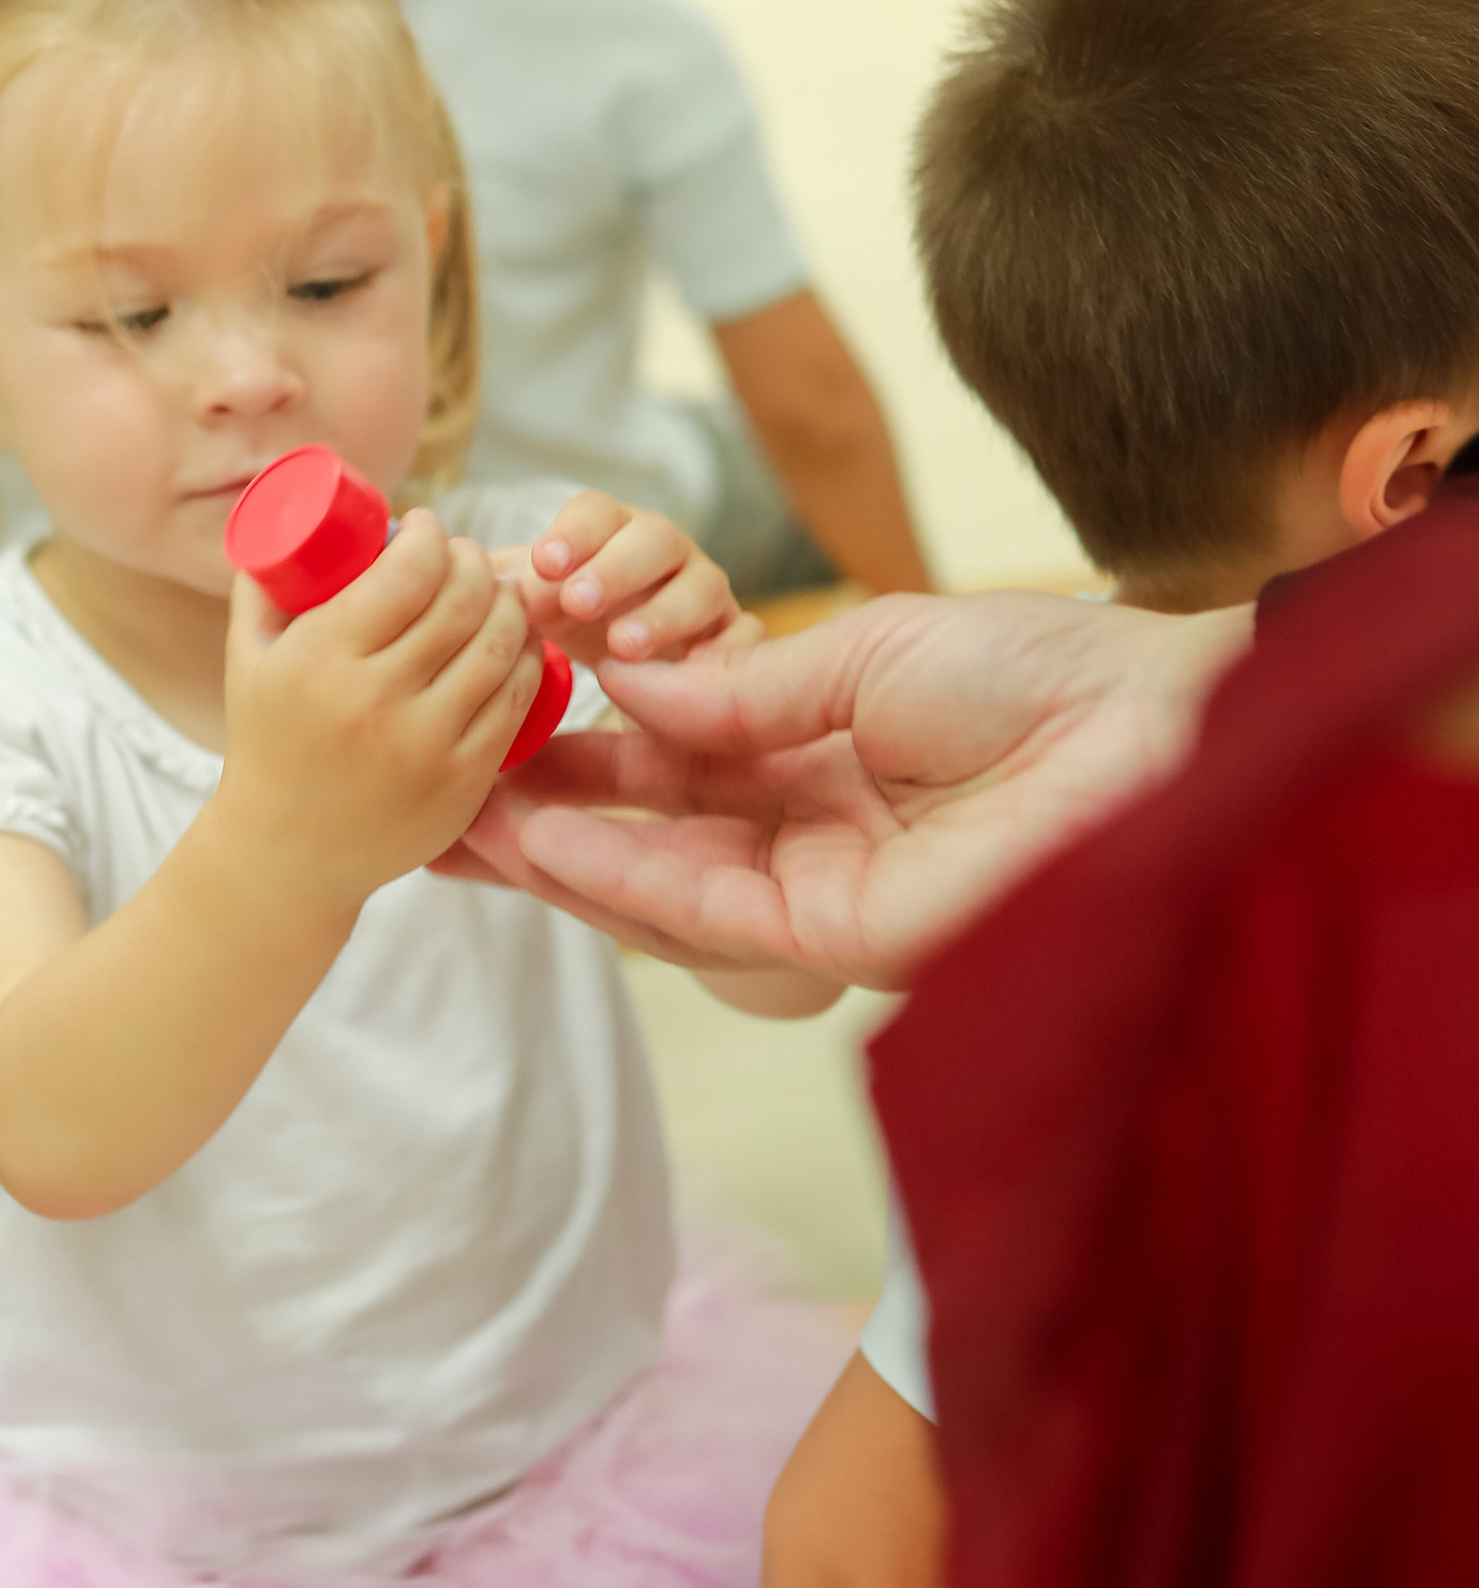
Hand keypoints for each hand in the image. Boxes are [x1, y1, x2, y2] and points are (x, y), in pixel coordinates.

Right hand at [219, 508, 540, 914]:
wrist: (287, 855)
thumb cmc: (267, 745)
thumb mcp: (246, 661)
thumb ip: (263, 587)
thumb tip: (289, 517)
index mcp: (322, 660)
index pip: (409, 571)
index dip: (432, 536)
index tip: (427, 528)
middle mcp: (378, 699)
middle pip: (463, 599)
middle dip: (473, 561)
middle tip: (463, 557)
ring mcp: (428, 743)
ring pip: (500, 643)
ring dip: (507, 603)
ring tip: (494, 592)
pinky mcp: (464, 779)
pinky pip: (514, 698)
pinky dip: (523, 658)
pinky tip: (513, 642)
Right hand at [456, 590, 1248, 990]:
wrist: (1158, 723)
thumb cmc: (1044, 670)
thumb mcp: (862, 650)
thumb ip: (735, 687)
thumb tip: (621, 688)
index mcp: (820, 755)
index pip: (668, 762)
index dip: (574, 748)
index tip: (485, 719)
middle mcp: (810, 831)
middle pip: (643, 832)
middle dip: (533, 812)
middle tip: (428, 785)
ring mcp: (821, 888)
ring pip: (655, 880)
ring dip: (549, 849)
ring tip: (449, 810)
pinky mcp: (841, 936)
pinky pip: (706, 906)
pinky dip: (619, 870)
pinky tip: (538, 830)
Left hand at [500, 488, 758, 669]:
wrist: (632, 660)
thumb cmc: (570, 618)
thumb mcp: (530, 600)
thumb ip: (493, 585)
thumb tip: (439, 567)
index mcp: (611, 532)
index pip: (598, 512)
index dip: (575, 533)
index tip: (544, 564)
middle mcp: (666, 554)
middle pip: (654, 540)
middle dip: (617, 568)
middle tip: (577, 602)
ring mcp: (705, 593)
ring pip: (701, 588)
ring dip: (663, 614)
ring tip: (622, 648)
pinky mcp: (734, 637)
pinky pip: (744, 640)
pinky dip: (726, 652)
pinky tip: (693, 676)